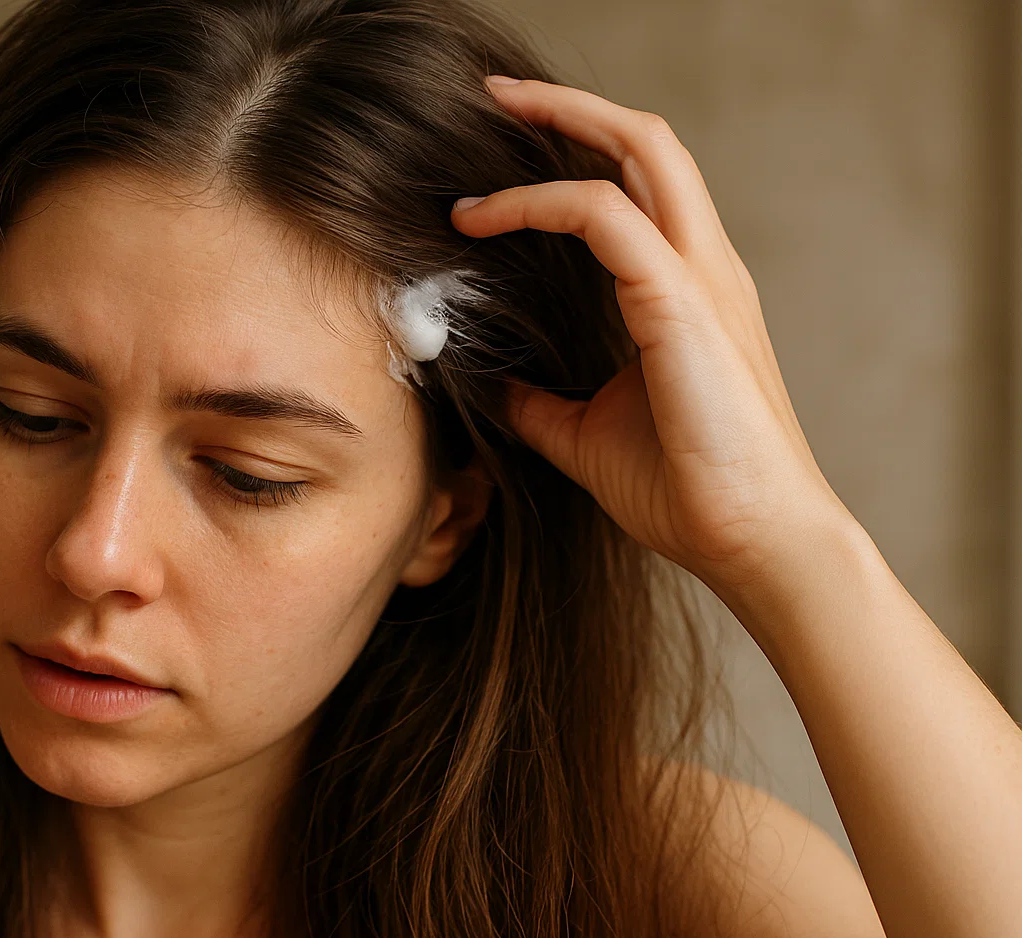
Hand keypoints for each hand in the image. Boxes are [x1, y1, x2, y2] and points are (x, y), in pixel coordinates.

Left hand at [452, 76, 854, 594]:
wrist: (751, 542)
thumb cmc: (689, 490)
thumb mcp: (585, 434)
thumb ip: (542, 401)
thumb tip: (491, 385)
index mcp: (685, 290)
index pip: (636, 187)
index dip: (570, 157)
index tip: (491, 174)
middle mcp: (701, 269)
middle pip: (648, 144)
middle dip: (570, 108)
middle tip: (499, 96)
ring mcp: (701, 280)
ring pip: (642, 154)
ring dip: (561, 125)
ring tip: (495, 113)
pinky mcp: (684, 306)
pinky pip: (608, 220)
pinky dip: (543, 203)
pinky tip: (485, 220)